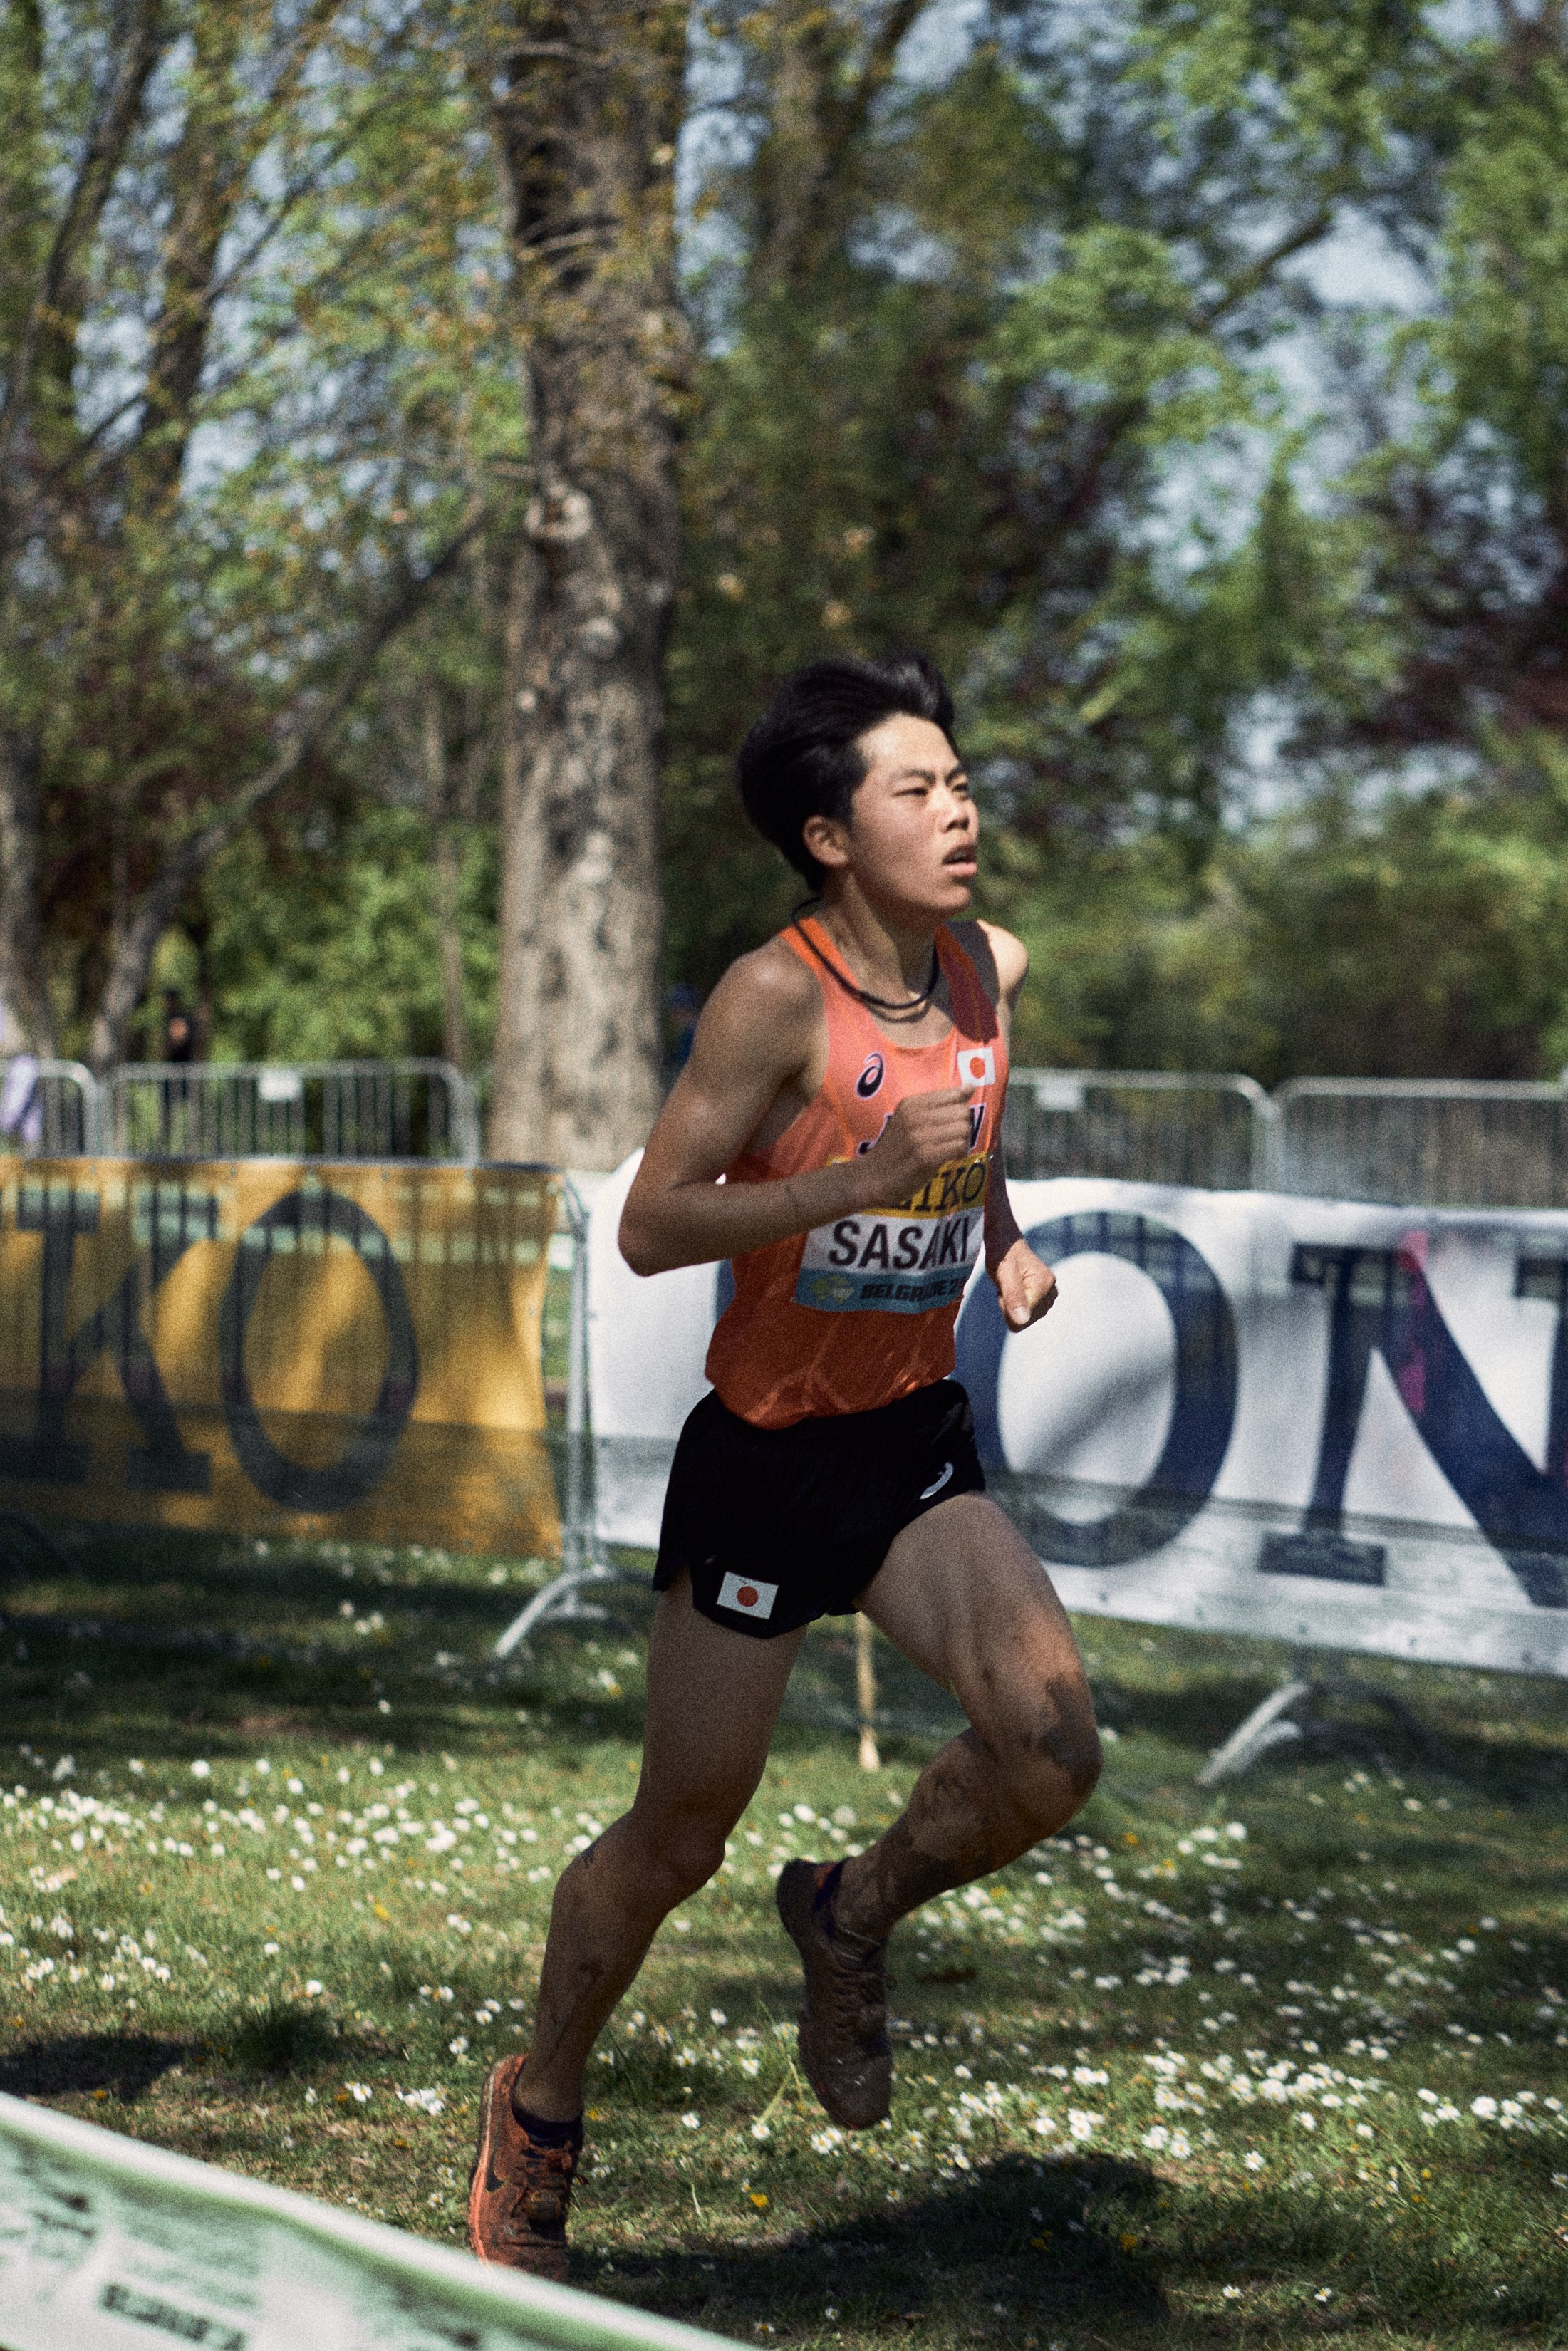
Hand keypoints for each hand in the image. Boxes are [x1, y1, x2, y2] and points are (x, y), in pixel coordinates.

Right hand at [856, 1084, 976, 1202]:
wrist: (873, 1178)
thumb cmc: (897, 1149)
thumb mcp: (911, 1119)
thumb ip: (940, 1104)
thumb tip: (971, 1086)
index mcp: (911, 1103)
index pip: (954, 1094)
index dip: (960, 1109)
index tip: (951, 1123)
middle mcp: (914, 1116)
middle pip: (962, 1112)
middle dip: (963, 1127)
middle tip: (951, 1139)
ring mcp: (919, 1137)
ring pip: (964, 1129)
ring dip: (963, 1142)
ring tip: (950, 1150)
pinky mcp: (925, 1157)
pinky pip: (959, 1147)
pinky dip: (960, 1154)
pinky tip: (950, 1159)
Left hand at [991, 1237, 1056, 1330]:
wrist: (1006, 1241)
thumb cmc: (1003, 1253)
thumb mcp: (1003, 1273)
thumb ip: (1013, 1296)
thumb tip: (1022, 1320)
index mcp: (1044, 1285)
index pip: (1021, 1320)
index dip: (1006, 1306)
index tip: (1005, 1285)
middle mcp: (1052, 1291)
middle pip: (1025, 1320)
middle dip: (1010, 1306)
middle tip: (1007, 1283)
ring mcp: (1050, 1294)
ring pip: (1026, 1318)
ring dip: (1013, 1304)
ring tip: (1011, 1283)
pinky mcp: (1046, 1296)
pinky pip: (1028, 1313)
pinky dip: (1017, 1302)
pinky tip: (1016, 1287)